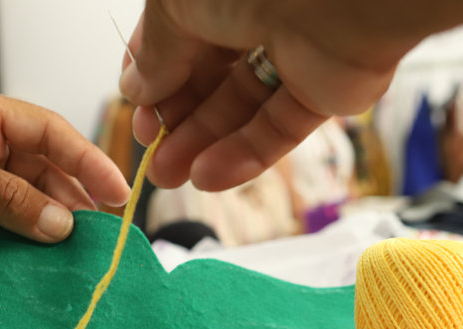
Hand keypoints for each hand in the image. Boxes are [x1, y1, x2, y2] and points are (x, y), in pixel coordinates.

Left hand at [0, 81, 130, 270]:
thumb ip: (11, 198)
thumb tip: (63, 226)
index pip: (48, 133)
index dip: (86, 161)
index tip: (117, 193)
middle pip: (44, 173)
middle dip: (73, 202)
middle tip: (101, 236)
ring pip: (28, 208)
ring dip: (50, 231)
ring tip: (77, 256)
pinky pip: (5, 235)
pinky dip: (24, 250)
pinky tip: (42, 266)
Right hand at [118, 0, 424, 191]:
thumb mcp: (176, 5)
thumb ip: (155, 50)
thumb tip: (136, 89)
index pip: (179, 38)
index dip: (155, 79)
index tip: (138, 116)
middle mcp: (257, 11)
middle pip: (210, 77)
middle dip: (176, 120)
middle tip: (151, 159)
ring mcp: (295, 52)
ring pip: (242, 107)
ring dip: (203, 144)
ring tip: (169, 177)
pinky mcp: (326, 90)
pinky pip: (280, 127)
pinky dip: (245, 155)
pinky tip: (209, 177)